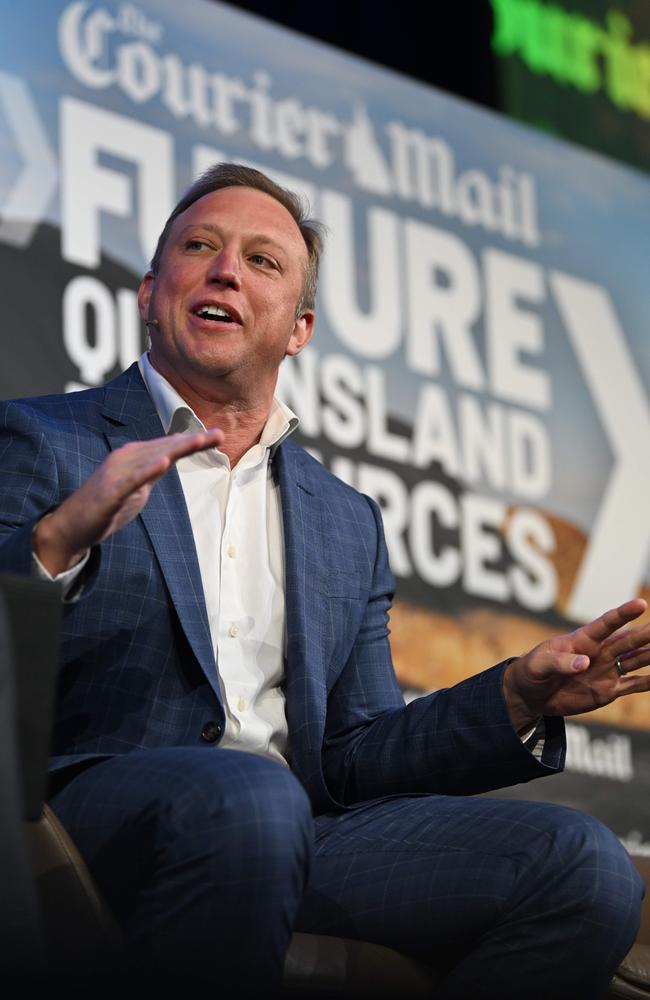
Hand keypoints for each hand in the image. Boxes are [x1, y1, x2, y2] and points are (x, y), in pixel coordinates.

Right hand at [33, 428, 223, 575]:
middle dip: (192, 441)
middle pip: (165, 447)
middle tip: (219, 434)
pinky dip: (148, 470)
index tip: (219, 435)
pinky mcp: (111, 492)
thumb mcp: (138, 485)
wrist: (72, 525)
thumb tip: (171, 457)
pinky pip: (133, 480)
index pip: (169, 446)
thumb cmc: (107, 505)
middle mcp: (126, 459)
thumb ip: (153, 471)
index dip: (194, 441)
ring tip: (199, 440)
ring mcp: (118, 474)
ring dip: (176, 448)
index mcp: (134, 457)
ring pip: (152, 458)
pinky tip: (164, 463)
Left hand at [503, 598, 649, 731]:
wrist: (531, 694)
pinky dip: (649, 682)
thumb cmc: (532, 671)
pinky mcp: (608, 690)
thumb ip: (560, 662)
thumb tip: (585, 663)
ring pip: (636, 660)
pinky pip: (633, 685)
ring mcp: (606, 670)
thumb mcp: (539, 664)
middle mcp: (599, 652)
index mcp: (581, 640)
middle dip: (647, 634)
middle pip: (628, 641)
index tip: (641, 604)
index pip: (605, 624)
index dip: (623, 614)